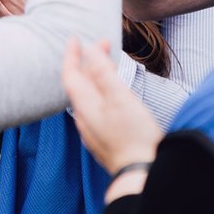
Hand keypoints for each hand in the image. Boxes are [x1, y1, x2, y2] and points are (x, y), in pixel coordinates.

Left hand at [62, 39, 162, 175]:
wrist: (141, 175)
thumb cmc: (134, 136)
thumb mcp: (120, 99)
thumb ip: (104, 74)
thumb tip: (89, 51)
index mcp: (86, 106)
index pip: (71, 76)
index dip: (72, 55)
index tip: (75, 38)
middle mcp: (85, 119)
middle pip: (80, 85)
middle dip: (88, 62)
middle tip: (104, 44)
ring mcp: (95, 131)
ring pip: (89, 97)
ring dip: (96, 76)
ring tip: (110, 63)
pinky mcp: (106, 139)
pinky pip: (97, 108)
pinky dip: (102, 92)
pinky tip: (114, 93)